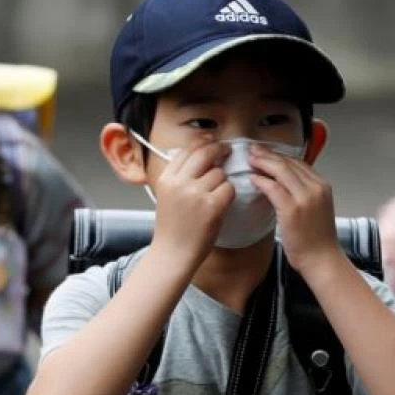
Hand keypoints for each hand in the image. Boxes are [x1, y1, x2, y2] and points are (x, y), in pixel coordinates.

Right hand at [150, 139, 234, 268]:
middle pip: (204, 153)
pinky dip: (228, 195)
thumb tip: (202, 154)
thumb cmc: (172, 228)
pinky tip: (220, 205)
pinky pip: (229, 189)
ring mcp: (196, 194)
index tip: (211, 141)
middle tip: (227, 150)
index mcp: (166, 179)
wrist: (173, 254)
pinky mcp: (212, 206)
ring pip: (219, 173)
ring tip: (214, 196)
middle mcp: (179, 183)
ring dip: (222, 181)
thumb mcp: (167, 196)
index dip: (202, 142)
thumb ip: (180, 176)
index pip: (186, 150)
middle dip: (219, 149)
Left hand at [249, 145, 340, 274]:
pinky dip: (261, 180)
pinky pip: (273, 187)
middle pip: (288, 163)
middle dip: (268, 154)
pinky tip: (252, 178)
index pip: (298, 163)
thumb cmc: (316, 238)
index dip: (279, 156)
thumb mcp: (316, 208)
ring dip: (263, 162)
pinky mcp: (292, 209)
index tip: (265, 153)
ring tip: (250, 159)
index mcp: (322, 185)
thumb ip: (302, 193)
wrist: (322, 259)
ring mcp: (304, 197)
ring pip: (280, 170)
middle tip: (253, 150)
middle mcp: (316, 187)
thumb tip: (281, 183)